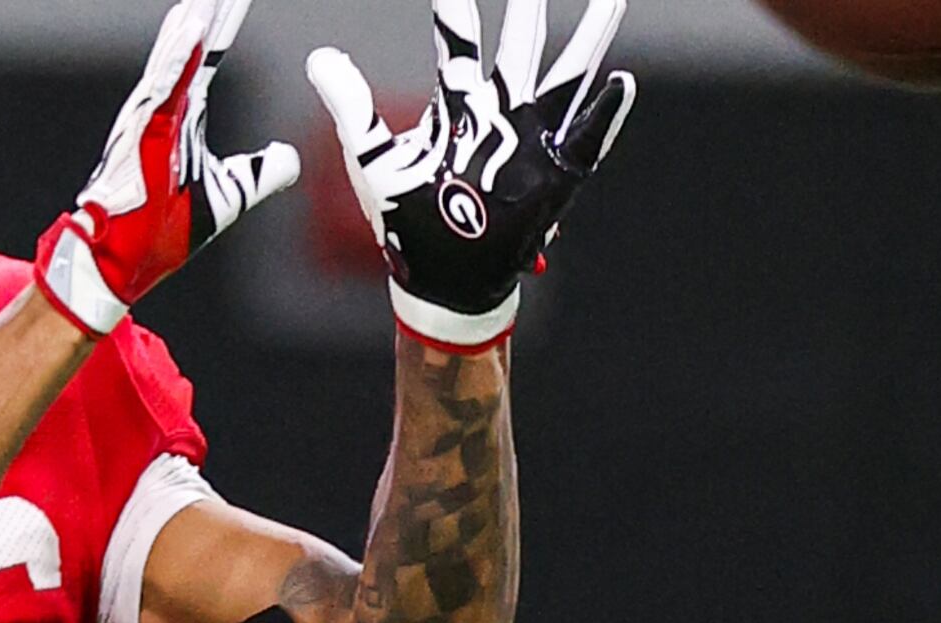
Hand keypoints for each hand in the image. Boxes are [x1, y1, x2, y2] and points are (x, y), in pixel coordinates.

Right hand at [33, 0, 302, 336]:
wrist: (121, 265)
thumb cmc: (161, 232)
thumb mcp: (230, 196)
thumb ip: (261, 173)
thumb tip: (291, 157)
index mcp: (179, 120)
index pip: (204, 63)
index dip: (218, 30)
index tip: (228, 0)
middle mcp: (161, 112)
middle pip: (190, 50)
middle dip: (206, 14)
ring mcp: (149, 121)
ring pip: (174, 59)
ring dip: (192, 23)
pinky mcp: (142, 135)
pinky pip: (163, 86)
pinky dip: (177, 56)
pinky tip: (191, 26)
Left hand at [309, 0, 636, 348]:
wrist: (441, 278)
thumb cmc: (408, 220)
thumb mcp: (371, 160)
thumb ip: (352, 106)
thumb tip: (319, 57)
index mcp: (458, 106)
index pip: (460, 45)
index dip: (458, 12)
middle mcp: (500, 113)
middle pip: (521, 47)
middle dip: (529, 8)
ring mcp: (532, 141)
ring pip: (566, 78)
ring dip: (591, 39)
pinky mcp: (556, 175)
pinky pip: (587, 139)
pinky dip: (605, 113)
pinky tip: (620, 83)